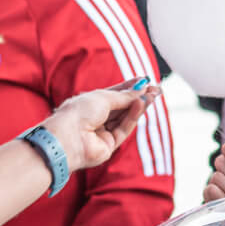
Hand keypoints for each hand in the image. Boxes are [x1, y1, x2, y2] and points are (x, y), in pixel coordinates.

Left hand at [42, 81, 160, 173]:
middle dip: (139, 97)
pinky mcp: (108, 146)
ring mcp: (102, 132)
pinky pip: (124, 129)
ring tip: (152, 95)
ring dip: (139, 106)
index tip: (145, 80)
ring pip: (125, 118)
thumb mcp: (103, 97)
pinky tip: (141, 104)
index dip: (130, 87)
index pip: (114, 94)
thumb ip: (124, 96)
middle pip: (122, 107)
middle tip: (157, 89)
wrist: (67, 137)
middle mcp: (95, 118)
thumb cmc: (79, 112)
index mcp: (90, 103)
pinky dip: (133, 116)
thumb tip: (142, 89)